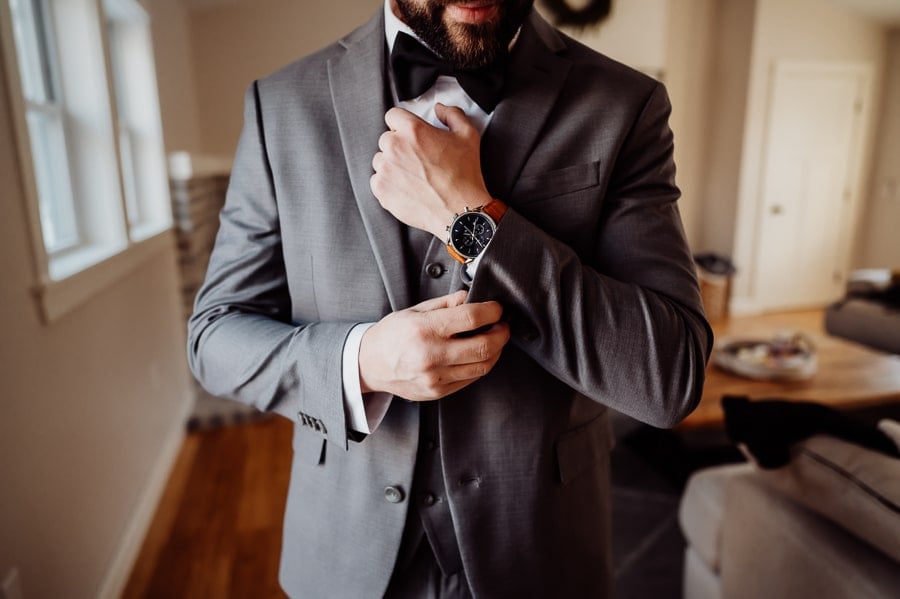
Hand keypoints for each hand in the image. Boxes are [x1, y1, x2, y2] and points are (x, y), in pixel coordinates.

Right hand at [358, 290, 510, 400]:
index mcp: (424, 329)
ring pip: (482, 366)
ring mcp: (435, 377)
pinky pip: (470, 378)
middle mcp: (430, 355)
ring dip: (495, 351)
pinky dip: (480, 364)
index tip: (496, 308)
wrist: (370, 364)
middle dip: (501, 333)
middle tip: (502, 325)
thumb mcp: (415, 310)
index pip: (471, 318)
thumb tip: (471, 297)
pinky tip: (478, 354)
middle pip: (484, 346)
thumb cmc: (391, 335)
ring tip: (493, 339)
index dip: (492, 311)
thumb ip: (446, 303)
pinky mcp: (438, 392)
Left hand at [370, 103, 493, 238]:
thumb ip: (452, 114)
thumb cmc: (465, 175)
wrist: (460, 211)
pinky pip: (377, 181)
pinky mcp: (382, 190)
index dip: (403, 125)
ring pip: (380, 160)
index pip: (393, 116)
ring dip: (392, 165)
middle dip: (399, 146)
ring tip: (413, 176)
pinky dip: (388, 184)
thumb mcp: (468, 136)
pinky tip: (407, 188)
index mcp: (413, 130)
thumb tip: (438, 109)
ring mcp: (386, 170)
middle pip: (386, 139)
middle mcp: (394, 147)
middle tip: (417, 160)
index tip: (411, 136)